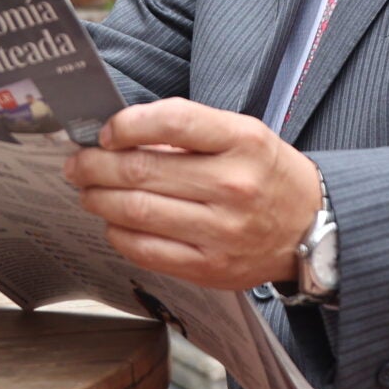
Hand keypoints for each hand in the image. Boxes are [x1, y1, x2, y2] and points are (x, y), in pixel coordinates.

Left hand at [66, 98, 322, 291]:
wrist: (311, 227)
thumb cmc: (266, 173)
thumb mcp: (242, 134)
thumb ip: (188, 130)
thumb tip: (120, 135)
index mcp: (243, 141)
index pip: (173, 121)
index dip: (127, 125)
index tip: (107, 132)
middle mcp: (233, 185)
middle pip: (142, 171)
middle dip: (95, 166)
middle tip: (78, 163)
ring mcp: (221, 230)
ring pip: (137, 212)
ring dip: (99, 199)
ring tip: (88, 191)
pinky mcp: (210, 267)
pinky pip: (147, 250)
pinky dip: (119, 233)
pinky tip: (114, 222)